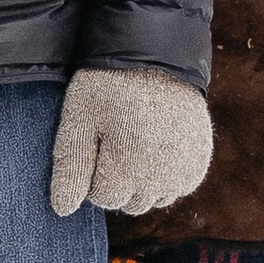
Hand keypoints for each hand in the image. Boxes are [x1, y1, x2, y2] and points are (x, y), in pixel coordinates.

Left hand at [49, 68, 213, 217]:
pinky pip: (180, 186)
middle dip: (119, 180)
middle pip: (130, 202)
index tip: (97, 141)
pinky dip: (168, 174)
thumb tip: (63, 210)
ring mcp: (184, 170)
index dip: (94, 171)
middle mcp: (160, 177)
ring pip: (156, 198)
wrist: (158, 52)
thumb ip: (70, 167)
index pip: (103, 197)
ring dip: (145, 181)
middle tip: (117, 139)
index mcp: (126, 168)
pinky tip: (158, 146)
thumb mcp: (78, 118)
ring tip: (137, 141)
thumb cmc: (110, 83)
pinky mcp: (200, 160)